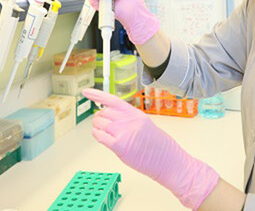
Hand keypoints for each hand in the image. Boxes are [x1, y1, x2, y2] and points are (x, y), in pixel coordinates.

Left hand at [83, 88, 219, 209]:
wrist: (168, 161)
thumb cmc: (159, 146)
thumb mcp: (145, 125)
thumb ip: (128, 119)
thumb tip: (111, 117)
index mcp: (135, 113)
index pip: (112, 100)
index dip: (97, 95)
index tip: (86, 92)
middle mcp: (128, 120)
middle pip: (102, 113)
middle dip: (100, 118)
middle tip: (104, 125)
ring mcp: (123, 132)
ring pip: (98, 124)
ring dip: (98, 128)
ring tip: (107, 135)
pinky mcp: (119, 145)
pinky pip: (99, 137)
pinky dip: (98, 136)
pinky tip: (104, 139)